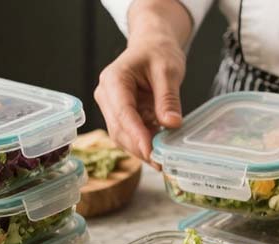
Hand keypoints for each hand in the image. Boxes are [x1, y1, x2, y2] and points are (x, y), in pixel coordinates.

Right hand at [94, 38, 184, 165]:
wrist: (152, 45)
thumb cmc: (158, 52)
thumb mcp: (168, 71)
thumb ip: (168, 98)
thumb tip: (171, 124)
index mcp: (114, 79)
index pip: (123, 112)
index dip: (136, 134)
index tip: (150, 151)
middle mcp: (107, 94)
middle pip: (119, 128)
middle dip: (139, 147)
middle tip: (161, 163)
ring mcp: (111, 106)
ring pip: (122, 135)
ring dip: (141, 149)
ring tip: (162, 161)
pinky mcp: (120, 115)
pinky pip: (129, 134)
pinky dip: (143, 144)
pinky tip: (159, 151)